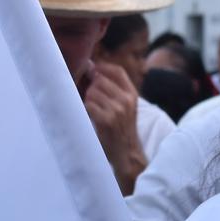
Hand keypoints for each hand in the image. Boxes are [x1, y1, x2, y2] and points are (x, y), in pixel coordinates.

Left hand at [85, 61, 145, 192]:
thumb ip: (114, 88)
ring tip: (94, 111)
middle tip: (93, 100)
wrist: (126, 152)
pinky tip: (92, 117)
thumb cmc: (121, 128)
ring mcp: (117, 110)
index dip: (102, 68)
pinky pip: (88, 104)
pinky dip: (86, 110)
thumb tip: (91, 68)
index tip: (92, 70)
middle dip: (91, 87)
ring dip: (88, 100)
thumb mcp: (125, 106)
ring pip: (92, 92)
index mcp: (132, 94)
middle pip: (100, 80)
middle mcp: (127, 100)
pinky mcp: (107, 120)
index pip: (117, 71)